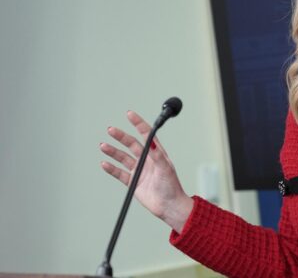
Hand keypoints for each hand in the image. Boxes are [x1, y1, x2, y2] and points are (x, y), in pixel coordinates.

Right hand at [99, 110, 192, 232]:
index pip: (147, 135)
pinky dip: (112, 169)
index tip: (129, 114)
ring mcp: (140, 171)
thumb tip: (151, 141)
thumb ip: (157, 154)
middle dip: (121, 136)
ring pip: (123, 158)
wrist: (169, 206)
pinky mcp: (134, 182)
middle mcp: (147, 160)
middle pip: (132, 144)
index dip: (138, 124)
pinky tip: (104, 163)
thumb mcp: (166, 168)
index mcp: (157, 154)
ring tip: (103, 146)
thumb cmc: (172, 187)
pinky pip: (120, 173)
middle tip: (110, 129)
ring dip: (113, 152)